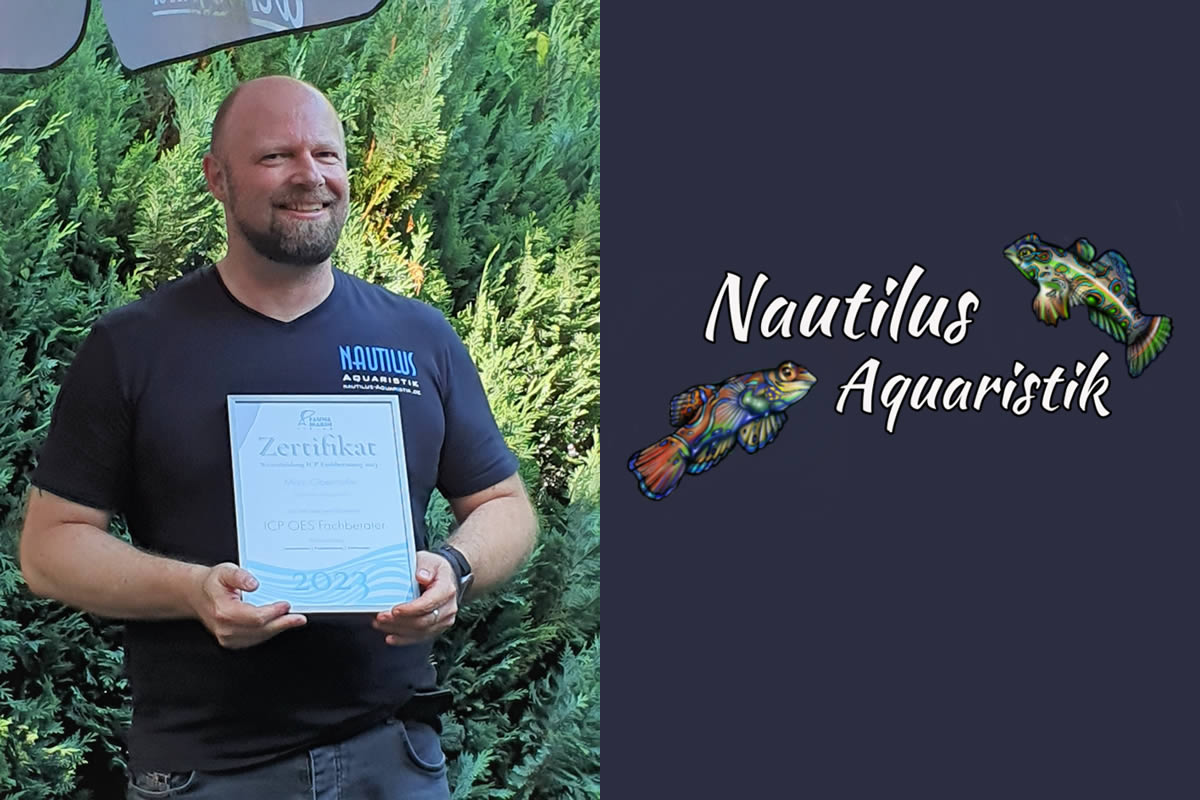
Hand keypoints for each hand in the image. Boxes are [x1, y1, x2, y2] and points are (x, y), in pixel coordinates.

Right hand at [190, 562, 306, 648]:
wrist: (197, 594)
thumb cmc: (212, 584)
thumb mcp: (224, 571)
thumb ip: (239, 576)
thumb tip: (253, 584)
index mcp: (223, 611)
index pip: (255, 617)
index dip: (274, 612)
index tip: (286, 606)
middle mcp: (225, 628)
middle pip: (261, 630)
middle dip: (282, 624)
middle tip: (299, 618)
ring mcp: (228, 637)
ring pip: (260, 637)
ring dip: (277, 629)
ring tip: (292, 621)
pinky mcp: (232, 641)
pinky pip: (255, 639)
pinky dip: (268, 632)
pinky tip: (278, 625)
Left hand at [372, 550, 457, 645]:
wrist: (446, 578)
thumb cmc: (435, 569)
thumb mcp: (429, 560)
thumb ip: (425, 567)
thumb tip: (421, 576)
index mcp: (446, 590)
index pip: (428, 604)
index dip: (410, 609)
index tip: (394, 610)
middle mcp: (448, 608)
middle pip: (423, 621)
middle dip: (399, 621)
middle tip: (380, 617)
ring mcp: (443, 620)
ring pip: (420, 632)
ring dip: (398, 630)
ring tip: (380, 624)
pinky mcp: (436, 628)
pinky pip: (420, 637)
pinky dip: (404, 639)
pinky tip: (391, 637)